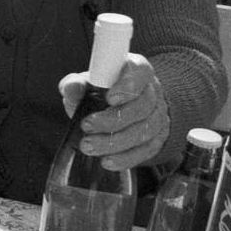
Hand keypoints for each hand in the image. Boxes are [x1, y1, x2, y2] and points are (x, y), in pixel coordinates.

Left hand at [58, 53, 170, 170]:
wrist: (120, 107)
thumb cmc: (101, 90)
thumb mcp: (86, 83)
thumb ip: (77, 84)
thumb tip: (71, 88)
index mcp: (137, 70)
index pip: (140, 73)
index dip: (128, 85)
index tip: (110, 98)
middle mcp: (153, 92)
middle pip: (142, 107)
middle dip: (113, 120)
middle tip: (86, 126)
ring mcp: (158, 116)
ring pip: (144, 131)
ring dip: (114, 142)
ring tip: (88, 146)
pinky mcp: (158, 138)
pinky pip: (146, 150)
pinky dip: (126, 158)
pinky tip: (107, 161)